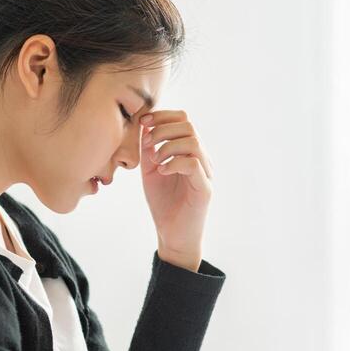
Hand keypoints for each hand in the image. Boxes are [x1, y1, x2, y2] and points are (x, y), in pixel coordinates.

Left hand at [139, 109, 213, 262]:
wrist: (172, 234)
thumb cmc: (163, 203)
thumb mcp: (150, 171)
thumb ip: (148, 149)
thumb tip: (145, 124)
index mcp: (189, 151)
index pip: (183, 120)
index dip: (163, 116)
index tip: (143, 122)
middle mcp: (201, 158)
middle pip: (188, 126)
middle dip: (163, 129)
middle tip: (147, 144)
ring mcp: (205, 172)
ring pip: (193, 142)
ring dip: (168, 146)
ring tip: (155, 161)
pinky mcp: (205, 188)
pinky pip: (193, 164)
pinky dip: (174, 163)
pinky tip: (162, 172)